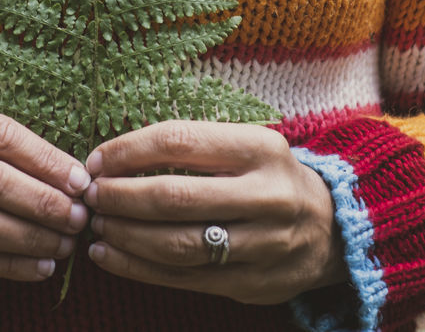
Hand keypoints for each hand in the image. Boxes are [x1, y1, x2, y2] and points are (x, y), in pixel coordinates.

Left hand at [82, 120, 345, 303]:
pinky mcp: (252, 284)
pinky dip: (137, 269)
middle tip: (91, 195)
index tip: (97, 159)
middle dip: (120, 196)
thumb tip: (112, 157)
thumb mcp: (245, 145)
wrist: (333, 228)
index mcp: (261, 149)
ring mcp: (263, 245)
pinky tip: (108, 256)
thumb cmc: (268, 177)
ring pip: (176, 245)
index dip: (128, 150)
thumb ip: (191, 147)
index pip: (179, 141)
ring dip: (124, 236)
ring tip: (97, 225)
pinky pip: (183, 279)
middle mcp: (267, 195)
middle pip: (174, 197)